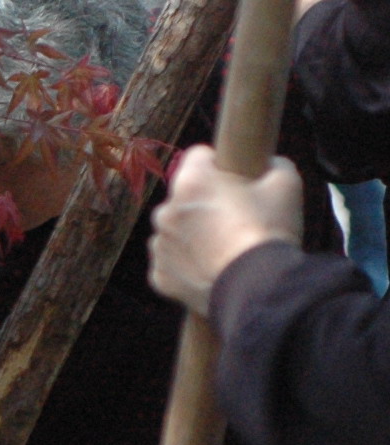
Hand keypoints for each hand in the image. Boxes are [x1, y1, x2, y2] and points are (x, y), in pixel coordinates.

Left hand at [149, 146, 305, 318]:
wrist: (257, 288)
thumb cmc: (270, 231)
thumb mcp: (286, 183)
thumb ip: (272, 164)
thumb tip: (266, 164)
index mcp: (191, 182)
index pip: (198, 156)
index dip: (220, 164)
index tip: (235, 178)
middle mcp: (165, 211)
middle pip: (184, 196)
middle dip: (205, 201)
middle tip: (235, 217)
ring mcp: (159, 246)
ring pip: (176, 230)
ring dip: (194, 233)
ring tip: (225, 247)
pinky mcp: (158, 276)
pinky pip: (172, 261)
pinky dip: (187, 263)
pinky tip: (213, 268)